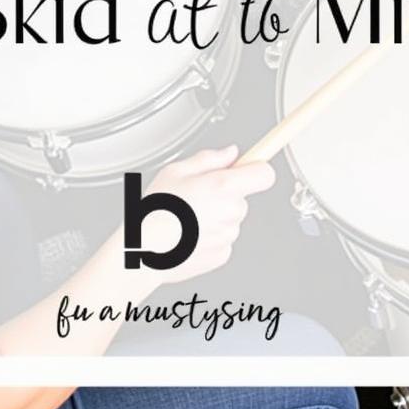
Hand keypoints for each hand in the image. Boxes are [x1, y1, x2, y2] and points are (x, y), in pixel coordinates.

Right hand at [139, 146, 274, 284]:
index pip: (265, 174)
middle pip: (243, 198)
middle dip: (225, 195)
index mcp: (223, 186)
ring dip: (216, 216)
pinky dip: (210, 236)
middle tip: (198, 196)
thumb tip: (230, 153)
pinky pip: (223, 239)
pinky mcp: (222, 255)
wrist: (144, 252)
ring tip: (188, 217)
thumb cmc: (155, 212)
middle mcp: (231, 212)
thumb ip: (209, 159)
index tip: (250, 166)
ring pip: (231, 219)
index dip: (256, 168)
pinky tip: (189, 234)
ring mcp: (228, 236)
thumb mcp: (175, 170)